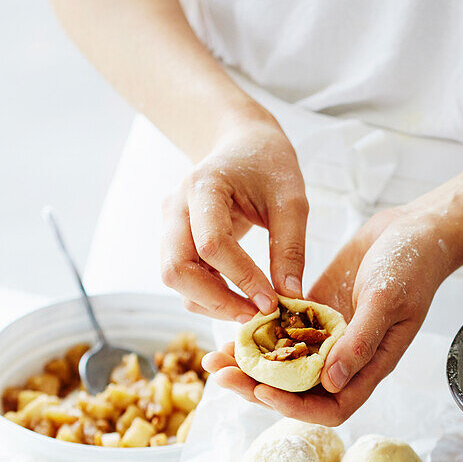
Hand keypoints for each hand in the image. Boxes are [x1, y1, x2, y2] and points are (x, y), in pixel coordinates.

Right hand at [161, 108, 308, 319]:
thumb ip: (291, 247)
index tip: (273, 302)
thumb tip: (291, 297)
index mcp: (203, 187)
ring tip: (252, 311)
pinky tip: (241, 300)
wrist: (242, 144)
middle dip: (215, 301)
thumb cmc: (268, 165)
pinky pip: (185, 280)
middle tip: (255, 316)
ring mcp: (170, 226)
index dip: (242, 278)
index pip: (212, 244)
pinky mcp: (177, 243)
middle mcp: (176, 208)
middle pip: (176, 269)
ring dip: (211, 304)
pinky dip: (209, 297)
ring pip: (176, 280)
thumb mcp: (291, 200)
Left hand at [203, 204, 453, 423]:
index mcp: (368, 367)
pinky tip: (231, 327)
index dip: (295, 407)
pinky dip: (259, 334)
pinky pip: (283, 332)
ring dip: (250, 364)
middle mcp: (345, 360)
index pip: (330, 406)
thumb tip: (330, 383)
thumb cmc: (412, 266)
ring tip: (214, 358)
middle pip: (298, 391)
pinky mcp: (316, 312)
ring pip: (284, 364)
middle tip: (220, 376)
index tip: (262, 390)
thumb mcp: (387, 302)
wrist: (414, 229)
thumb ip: (360, 342)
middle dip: (257, 388)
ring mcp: (328, 337)